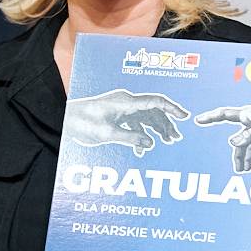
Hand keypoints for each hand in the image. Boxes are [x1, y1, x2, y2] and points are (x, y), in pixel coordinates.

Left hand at [66, 89, 189, 156]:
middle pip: (153, 111)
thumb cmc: (81, 123)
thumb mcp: (107, 134)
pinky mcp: (116, 116)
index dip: (172, 108)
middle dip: (166, 124)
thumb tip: (151, 143)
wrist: (65, 120)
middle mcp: (125, 102)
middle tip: (175, 138)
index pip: (155, 101)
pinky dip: (140, 135)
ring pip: (145, 118)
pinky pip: (134, 124)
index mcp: (125, 102)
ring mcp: (121, 108)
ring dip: (155, 130)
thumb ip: (130, 138)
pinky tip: (142, 149)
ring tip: (165, 142)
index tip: (185, 117)